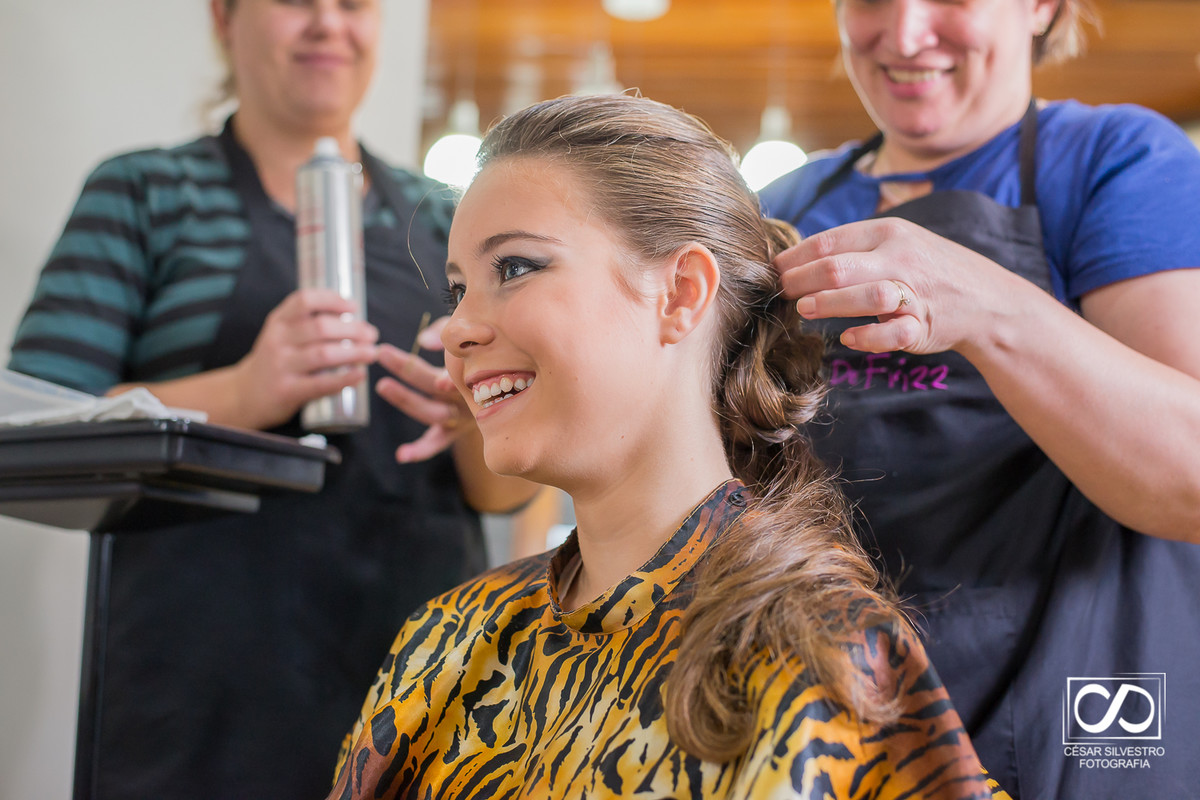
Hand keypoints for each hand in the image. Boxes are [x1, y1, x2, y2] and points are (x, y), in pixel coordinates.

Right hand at [231, 288, 378, 428]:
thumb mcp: (281, 334)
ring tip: (371, 353)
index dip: (332, 300)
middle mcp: (277, 340)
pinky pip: (320, 384)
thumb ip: (307, 323)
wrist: (244, 395)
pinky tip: (360, 375)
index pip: (304, 300)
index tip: (354, 307)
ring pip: (323, 354)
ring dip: (354, 352)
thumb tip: (355, 318)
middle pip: (321, 327)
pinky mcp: (286, 391)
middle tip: (372, 335)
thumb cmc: (276, 361)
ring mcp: (280, 366)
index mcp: (278, 321)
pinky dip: (344, 379)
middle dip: (352, 329)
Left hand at [375, 316, 471, 463]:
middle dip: (410, 371)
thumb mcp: (472, 335)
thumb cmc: (485, 352)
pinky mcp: (455, 432)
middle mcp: (471, 397)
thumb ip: (446, 332)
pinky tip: (401, 455)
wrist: (514, 385)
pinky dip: (421, 450)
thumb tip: (422, 341)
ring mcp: (463, 417)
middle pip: (438, 388)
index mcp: (477, 373)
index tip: (432, 372)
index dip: (451, 378)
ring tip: (383, 385)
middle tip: (383, 353)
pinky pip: (437, 442)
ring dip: (406, 400)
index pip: (457, 370)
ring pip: (434, 413)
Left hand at [773, 217, 1034, 355]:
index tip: (771, 270)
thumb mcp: (894, 244)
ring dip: (829, 303)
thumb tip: (794, 258)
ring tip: (803, 309)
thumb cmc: (926, 270)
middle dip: (801, 280)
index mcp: (888, 232)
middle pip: (838, 267)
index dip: (794, 257)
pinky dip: (868, 335)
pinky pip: (894, 332)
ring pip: (867, 295)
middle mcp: (901, 257)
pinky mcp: (925, 325)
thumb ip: (852, 249)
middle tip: (779, 292)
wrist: (987, 299)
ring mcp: (915, 292)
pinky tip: (847, 336)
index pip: (829, 241)